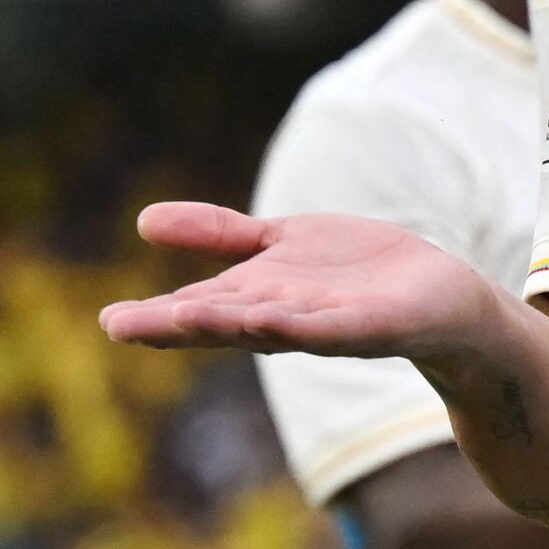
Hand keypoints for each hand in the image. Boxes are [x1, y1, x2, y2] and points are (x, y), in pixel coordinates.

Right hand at [100, 203, 512, 367]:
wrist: (440, 296)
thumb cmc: (356, 274)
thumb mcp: (282, 242)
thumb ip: (220, 234)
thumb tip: (144, 220)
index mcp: (255, 299)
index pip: (197, 309)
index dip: (155, 317)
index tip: (109, 320)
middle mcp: (281, 318)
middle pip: (221, 323)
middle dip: (173, 326)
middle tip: (119, 326)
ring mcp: (324, 326)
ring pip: (267, 328)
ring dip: (226, 325)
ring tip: (180, 318)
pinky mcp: (369, 326)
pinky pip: (329, 328)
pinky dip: (298, 324)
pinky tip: (268, 316)